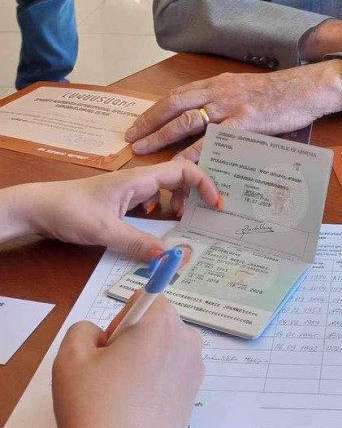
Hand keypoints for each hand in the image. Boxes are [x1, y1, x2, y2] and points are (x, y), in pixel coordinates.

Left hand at [3, 161, 219, 259]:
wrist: (38, 208)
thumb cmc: (70, 210)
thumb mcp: (105, 231)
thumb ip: (138, 243)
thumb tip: (170, 258)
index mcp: (140, 179)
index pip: (184, 170)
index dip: (205, 183)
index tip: (216, 204)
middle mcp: (139, 181)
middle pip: (180, 178)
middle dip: (197, 194)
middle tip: (206, 217)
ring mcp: (130, 191)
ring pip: (166, 190)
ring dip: (180, 203)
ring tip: (184, 223)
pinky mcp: (122, 202)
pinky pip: (152, 201)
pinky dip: (162, 211)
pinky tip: (156, 224)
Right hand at [53, 295, 203, 427]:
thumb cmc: (95, 409)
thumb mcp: (70, 358)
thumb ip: (84, 329)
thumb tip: (102, 335)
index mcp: (163, 322)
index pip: (144, 298)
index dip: (119, 321)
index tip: (108, 351)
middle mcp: (188, 340)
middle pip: (155, 325)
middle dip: (131, 342)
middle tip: (108, 377)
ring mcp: (196, 371)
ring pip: (162, 352)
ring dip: (143, 365)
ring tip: (120, 399)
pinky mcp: (194, 398)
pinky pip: (170, 377)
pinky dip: (153, 387)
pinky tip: (135, 414)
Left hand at [125, 62, 341, 156]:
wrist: (305, 87)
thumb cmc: (281, 92)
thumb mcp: (247, 90)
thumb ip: (227, 102)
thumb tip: (212, 121)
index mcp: (218, 84)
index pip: (178, 95)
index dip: (156, 110)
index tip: (140, 123)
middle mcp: (218, 92)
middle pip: (174, 106)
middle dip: (149, 123)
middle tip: (130, 139)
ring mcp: (229, 107)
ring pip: (186, 121)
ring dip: (162, 136)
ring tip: (143, 150)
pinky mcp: (243, 123)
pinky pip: (211, 140)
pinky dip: (193, 153)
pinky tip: (180, 165)